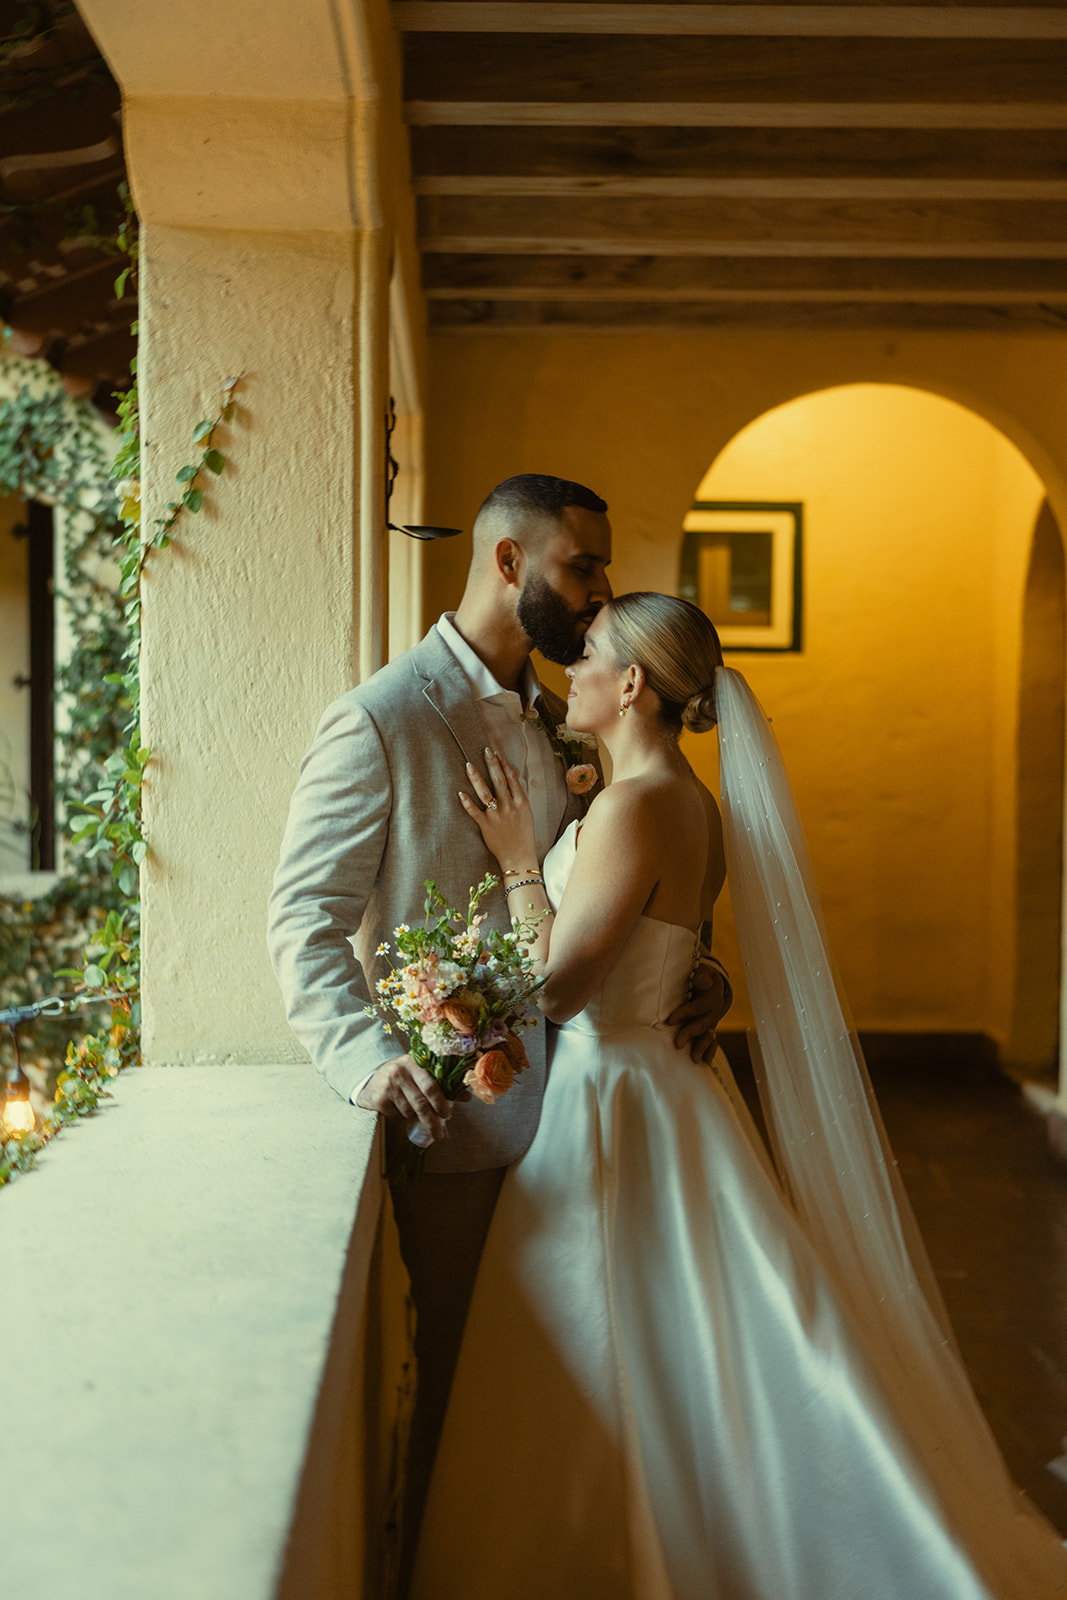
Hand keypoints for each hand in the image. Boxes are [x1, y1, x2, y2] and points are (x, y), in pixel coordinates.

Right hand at [355, 1052, 452, 1142]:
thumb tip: (468, 1097)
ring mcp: (387, 1085)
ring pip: (410, 1111)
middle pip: (421, 1103)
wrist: (370, 1082)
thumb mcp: (420, 1075)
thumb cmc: (402, 1078)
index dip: (441, 1102)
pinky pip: (397, 1116)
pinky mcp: (378, 1098)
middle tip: (439, 1133)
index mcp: (414, 1062)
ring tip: (411, 1111)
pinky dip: (401, 1118)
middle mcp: (399, 1071)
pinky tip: (397, 1109)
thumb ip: (443, 1085)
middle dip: (432, 1121)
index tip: (447, 1115)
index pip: (431, 1085)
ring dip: (414, 1117)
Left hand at [458, 748, 537, 869]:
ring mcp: (497, 816)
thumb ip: (519, 797)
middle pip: (499, 781)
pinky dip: (467, 803)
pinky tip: (460, 793)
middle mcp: (509, 807)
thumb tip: (512, 779)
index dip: (505, 764)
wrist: (519, 856)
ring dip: (476, 778)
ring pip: (485, 793)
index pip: (512, 779)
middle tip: (486, 750)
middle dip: (492, 764)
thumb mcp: (527, 813)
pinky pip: (474, 812)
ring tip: (469, 765)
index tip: (498, 753)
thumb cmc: (523, 835)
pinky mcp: (486, 826)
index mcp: (521, 802)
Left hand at [667, 962, 730, 1064]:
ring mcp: (712, 1022)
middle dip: (689, 1034)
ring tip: (694, 1059)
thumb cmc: (702, 976)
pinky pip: (713, 1041)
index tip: (670, 1020)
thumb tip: (701, 981)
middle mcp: (713, 1012)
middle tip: (677, 1044)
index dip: (684, 1013)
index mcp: (711, 997)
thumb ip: (701, 975)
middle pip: (702, 1024)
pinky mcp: (710, 1028)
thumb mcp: (703, 972)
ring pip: (708, 1036)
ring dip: (701, 1047)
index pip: (697, 1007)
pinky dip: (710, 1051)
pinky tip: (705, 1061)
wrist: (713, 983)